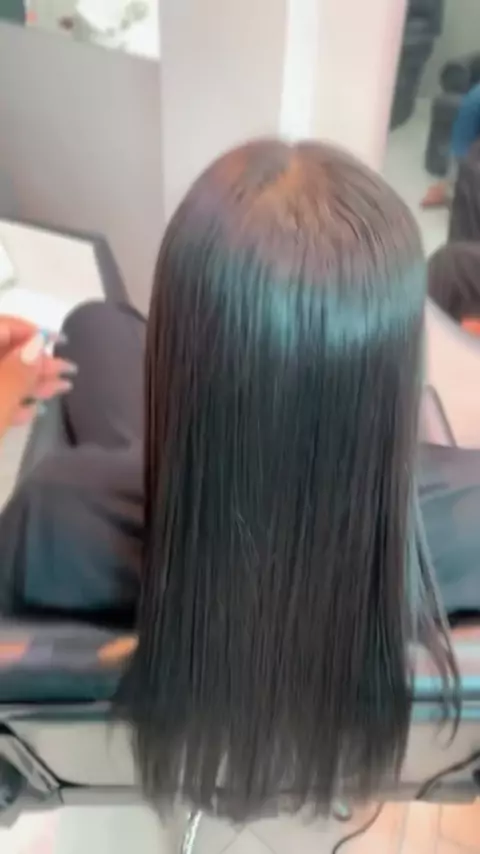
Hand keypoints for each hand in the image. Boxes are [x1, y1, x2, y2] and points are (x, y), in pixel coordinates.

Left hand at [0, 316, 76, 436]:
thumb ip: (21, 369)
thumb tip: (39, 342)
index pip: (4, 326)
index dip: (33, 332)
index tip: (63, 343)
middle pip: (3, 351)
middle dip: (35, 362)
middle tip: (68, 370)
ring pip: (0, 376)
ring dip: (29, 382)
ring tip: (62, 388)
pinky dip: (10, 400)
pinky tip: (32, 410)